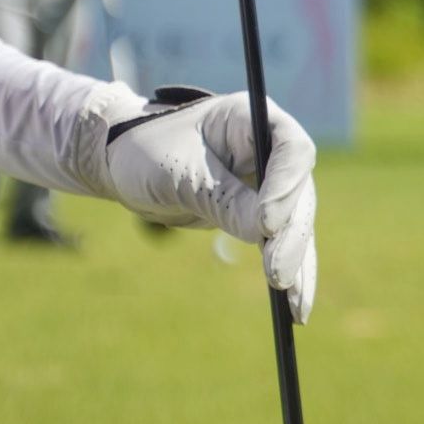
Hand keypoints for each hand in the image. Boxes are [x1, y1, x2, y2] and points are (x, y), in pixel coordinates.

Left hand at [104, 93, 316, 323]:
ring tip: (294, 304)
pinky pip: (282, 239)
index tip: (268, 225)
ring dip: (297, 259)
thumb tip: (266, 234)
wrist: (124, 161)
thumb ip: (224, 200)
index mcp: (249, 118)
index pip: (289, 148)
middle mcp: (267, 146)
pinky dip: (290, 269)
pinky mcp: (258, 209)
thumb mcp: (180, 174)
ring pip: (296, 219)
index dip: (286, 186)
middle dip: (290, 233)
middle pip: (298, 189)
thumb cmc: (147, 151)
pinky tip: (295, 305)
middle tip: (276, 274)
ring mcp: (267, 178)